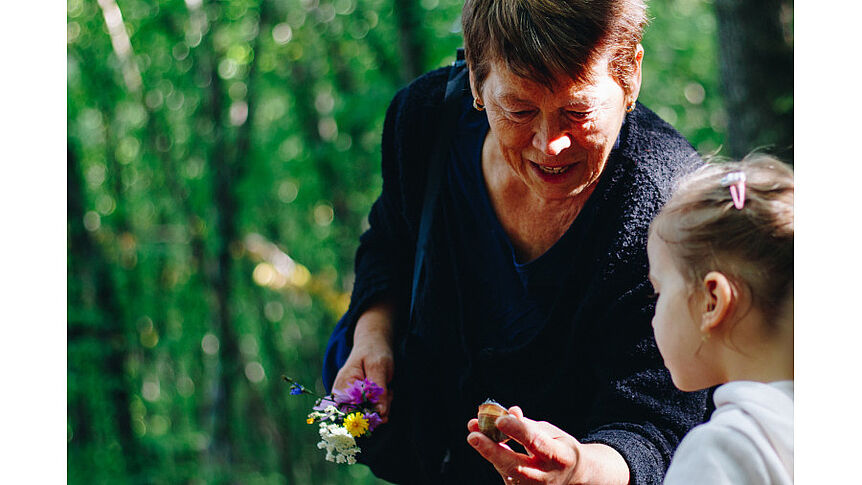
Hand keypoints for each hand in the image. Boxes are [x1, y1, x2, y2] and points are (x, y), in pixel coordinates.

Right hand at [332, 302, 394, 420]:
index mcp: (342, 388)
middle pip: (361, 417)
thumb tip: (381, 413)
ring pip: (369, 415)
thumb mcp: (379, 367)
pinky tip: (384, 392)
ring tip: (386, 388)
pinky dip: (382, 404)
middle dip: (380, 409)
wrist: (372, 343)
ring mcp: (349, 400)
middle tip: (388, 392)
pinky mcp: (357, 401)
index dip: (371, 415)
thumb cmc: (373, 351)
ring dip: (383, 405)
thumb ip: (379, 391)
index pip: (353, 414)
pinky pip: (371, 411)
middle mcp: (341, 397)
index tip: (384, 408)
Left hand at [467, 407, 628, 484]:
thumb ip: (528, 425)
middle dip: (492, 451)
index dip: (518, 431)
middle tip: (473, 436)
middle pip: (516, 467)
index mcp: (560, 457)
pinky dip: (494, 457)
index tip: (500, 419)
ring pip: (506, 471)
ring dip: (488, 451)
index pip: (536, 443)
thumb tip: (509, 412)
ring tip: (474, 432)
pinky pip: (504, 474)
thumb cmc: (559, 447)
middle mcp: (547, 477)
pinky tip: (485, 442)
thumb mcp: (551, 432)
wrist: (573, 476)